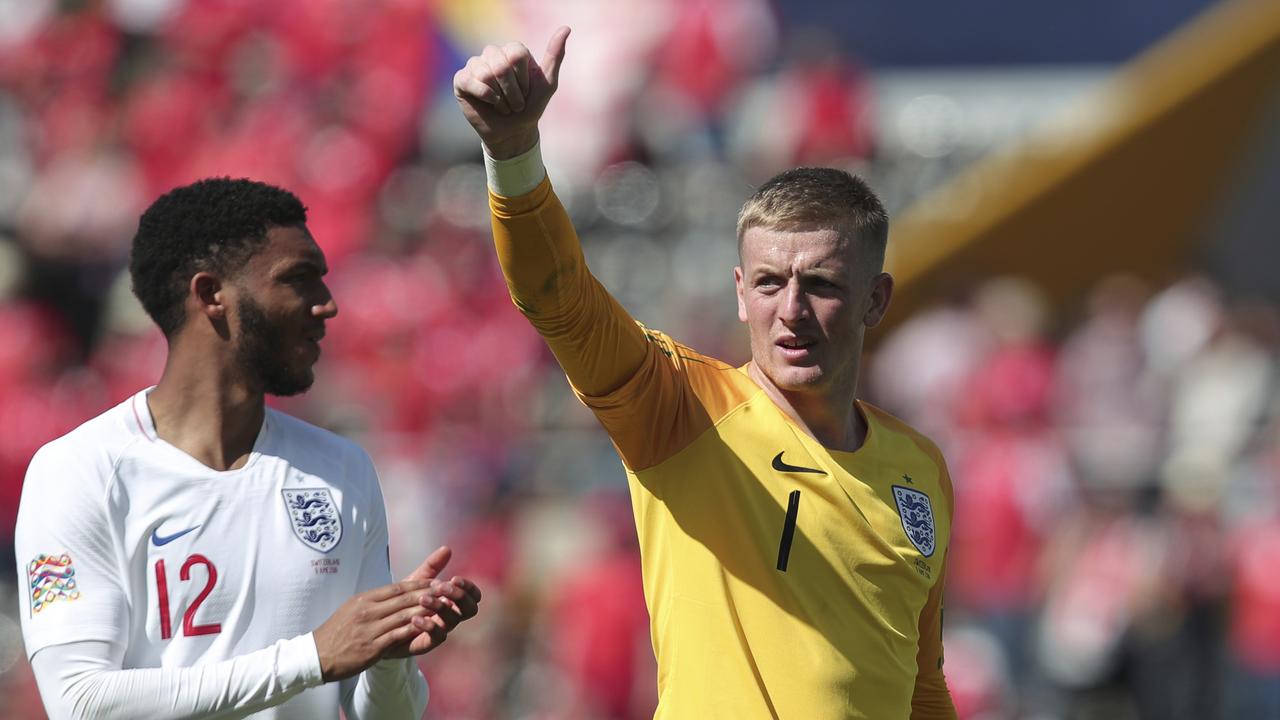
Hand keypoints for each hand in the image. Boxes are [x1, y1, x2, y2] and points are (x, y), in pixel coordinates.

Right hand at [312, 578, 440, 681]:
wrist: (317, 655)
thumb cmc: (337, 631)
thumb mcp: (353, 608)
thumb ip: (375, 601)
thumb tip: (396, 593)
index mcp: (364, 599)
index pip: (397, 588)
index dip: (419, 585)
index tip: (437, 582)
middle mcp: (368, 611)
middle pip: (404, 599)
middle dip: (428, 594)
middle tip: (447, 591)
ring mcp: (370, 629)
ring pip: (404, 616)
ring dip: (426, 611)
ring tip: (443, 608)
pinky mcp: (371, 647)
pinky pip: (397, 636)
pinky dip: (413, 630)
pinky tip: (427, 628)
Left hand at [384, 546, 482, 656]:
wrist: (382, 623)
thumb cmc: (404, 600)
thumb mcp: (417, 581)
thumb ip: (432, 566)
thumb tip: (447, 548)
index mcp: (452, 600)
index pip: (472, 596)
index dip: (469, 588)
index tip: (455, 578)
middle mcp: (450, 616)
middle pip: (470, 609)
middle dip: (460, 596)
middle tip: (443, 587)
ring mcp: (440, 630)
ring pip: (452, 621)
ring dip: (440, 607)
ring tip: (423, 598)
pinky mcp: (427, 643)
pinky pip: (436, 637)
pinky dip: (428, 626)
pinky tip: (415, 617)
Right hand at [453, 26, 570, 158]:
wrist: (514, 132)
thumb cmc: (530, 107)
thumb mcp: (547, 84)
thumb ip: (555, 56)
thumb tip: (566, 28)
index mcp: (512, 51)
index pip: (516, 53)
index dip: (523, 79)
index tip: (526, 91)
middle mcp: (493, 54)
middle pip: (501, 64)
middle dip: (512, 91)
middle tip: (515, 103)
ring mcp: (475, 65)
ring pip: (485, 73)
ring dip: (500, 98)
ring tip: (503, 106)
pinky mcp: (462, 80)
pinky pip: (470, 81)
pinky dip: (485, 96)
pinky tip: (490, 104)